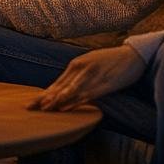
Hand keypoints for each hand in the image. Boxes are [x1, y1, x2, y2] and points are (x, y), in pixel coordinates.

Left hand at [29, 45, 145, 110]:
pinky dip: (75, 101)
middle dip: (44, 98)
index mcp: (76, 64)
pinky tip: (67, 107)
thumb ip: (77, 75)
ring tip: (44, 109)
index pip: (56, 83)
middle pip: (60, 87)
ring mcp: (92, 76)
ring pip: (71, 91)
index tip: (31, 103)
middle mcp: (81, 69)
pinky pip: (87, 95)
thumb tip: (63, 89)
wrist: (133, 55)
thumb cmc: (110, 61)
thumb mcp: (90, 64)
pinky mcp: (104, 83)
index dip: (43, 94)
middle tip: (30, 107)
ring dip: (57, 100)